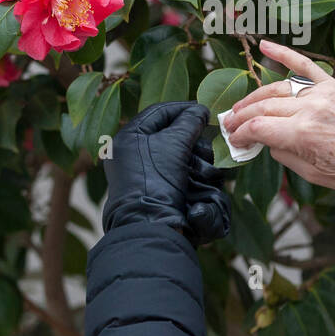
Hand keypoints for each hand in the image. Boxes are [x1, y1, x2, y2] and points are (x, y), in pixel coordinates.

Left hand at [102, 102, 230, 245]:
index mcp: (129, 138)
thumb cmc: (156, 180)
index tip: (205, 110)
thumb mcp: (173, 144)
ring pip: (182, 156)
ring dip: (198, 161)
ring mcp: (148, 175)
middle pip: (173, 135)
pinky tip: (201, 182)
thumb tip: (200, 110)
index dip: (183, 109)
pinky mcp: (161, 191)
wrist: (151, 226)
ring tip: (202, 169)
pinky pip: (184, 174)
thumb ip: (189, 122)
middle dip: (193, 141)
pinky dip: (195, 176)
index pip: (159, 112)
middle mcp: (136, 154)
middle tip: (203, 146)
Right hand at [223, 40, 334, 195]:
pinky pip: (304, 65)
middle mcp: (309, 108)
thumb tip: (267, 141)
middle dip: (241, 117)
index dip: (240, 134)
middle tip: (228, 124)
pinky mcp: (333, 85)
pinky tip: (264, 45)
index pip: (257, 128)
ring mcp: (321, 93)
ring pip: (277, 88)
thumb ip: (284, 154)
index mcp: (302, 134)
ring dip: (254, 97)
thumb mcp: (312, 174)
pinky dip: (283, 53)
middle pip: (263, 107)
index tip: (233, 140)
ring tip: (239, 107)